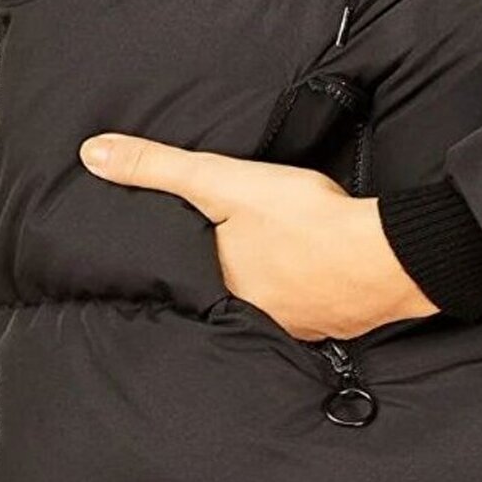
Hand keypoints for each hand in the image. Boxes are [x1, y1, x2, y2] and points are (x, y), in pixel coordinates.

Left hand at [78, 132, 440, 341]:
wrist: (388, 256)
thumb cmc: (306, 221)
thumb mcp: (222, 182)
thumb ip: (158, 168)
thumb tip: (92, 155)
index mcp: (218, 289)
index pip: (181, 282)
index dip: (173, 266)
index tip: (163, 261)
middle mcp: (251, 317)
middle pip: (225, 295)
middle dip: (222, 279)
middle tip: (223, 257)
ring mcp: (296, 326)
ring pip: (266, 306)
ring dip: (265, 290)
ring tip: (264, 267)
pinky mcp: (334, 323)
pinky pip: (309, 311)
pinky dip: (306, 295)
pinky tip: (314, 278)